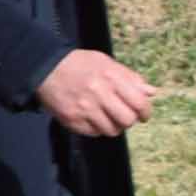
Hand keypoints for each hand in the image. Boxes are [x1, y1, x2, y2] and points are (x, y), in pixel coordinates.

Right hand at [40, 48, 156, 134]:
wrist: (44, 67)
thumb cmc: (79, 64)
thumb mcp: (106, 63)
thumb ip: (130, 77)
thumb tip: (152, 92)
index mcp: (110, 77)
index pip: (139, 103)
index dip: (145, 112)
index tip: (143, 114)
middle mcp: (99, 93)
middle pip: (127, 120)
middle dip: (129, 120)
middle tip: (124, 116)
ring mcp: (84, 108)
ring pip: (112, 130)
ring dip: (113, 125)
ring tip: (106, 116)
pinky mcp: (72, 119)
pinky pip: (94, 133)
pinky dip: (96, 127)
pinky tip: (91, 117)